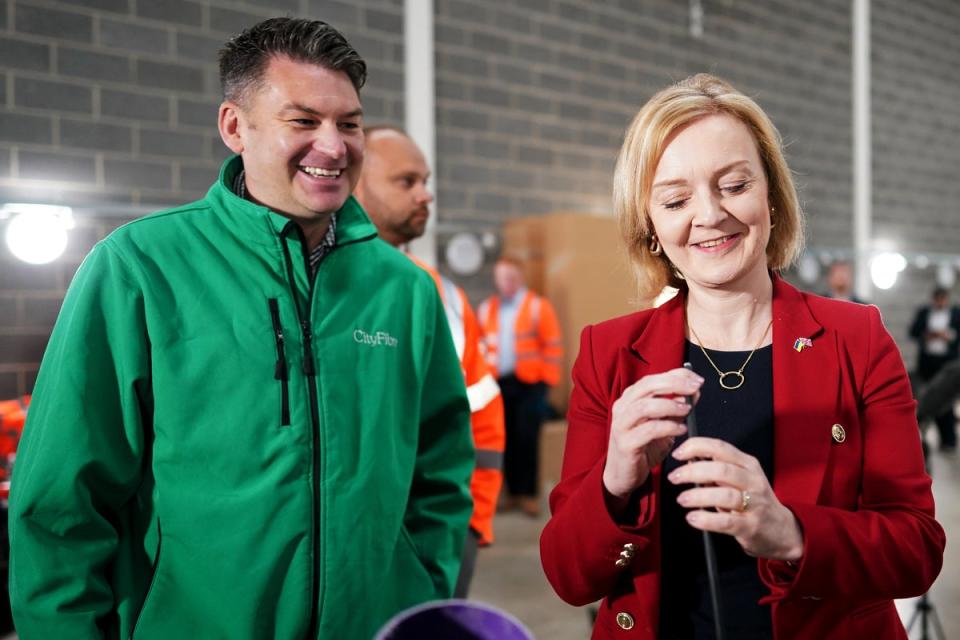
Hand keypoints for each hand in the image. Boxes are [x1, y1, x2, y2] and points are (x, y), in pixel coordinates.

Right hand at [602, 368, 701, 500]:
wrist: (623, 475)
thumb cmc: (643, 447)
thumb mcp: (664, 424)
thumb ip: (677, 408)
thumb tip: (695, 391)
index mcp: (630, 399)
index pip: (653, 378)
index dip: (675, 376)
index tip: (696, 379)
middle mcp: (623, 407)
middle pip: (647, 386)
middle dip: (674, 384)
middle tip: (695, 389)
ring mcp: (621, 425)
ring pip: (645, 406)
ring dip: (670, 405)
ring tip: (687, 410)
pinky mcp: (625, 443)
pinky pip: (649, 430)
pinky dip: (668, 427)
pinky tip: (681, 430)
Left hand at [668, 437, 803, 561]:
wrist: (782, 531)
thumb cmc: (754, 502)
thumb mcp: (739, 479)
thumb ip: (716, 468)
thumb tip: (687, 460)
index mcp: (748, 464)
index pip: (720, 447)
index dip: (696, 447)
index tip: (678, 453)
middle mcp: (753, 481)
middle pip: (721, 470)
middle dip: (692, 472)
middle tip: (674, 478)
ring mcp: (755, 504)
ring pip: (724, 495)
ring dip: (698, 496)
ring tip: (682, 499)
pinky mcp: (751, 526)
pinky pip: (726, 522)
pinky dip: (706, 519)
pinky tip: (693, 518)